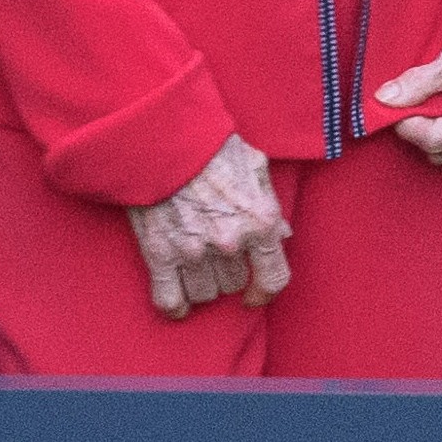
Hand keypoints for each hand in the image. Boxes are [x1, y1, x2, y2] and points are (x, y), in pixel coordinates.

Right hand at [133, 137, 293, 315]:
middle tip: (213, 252)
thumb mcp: (255, 166)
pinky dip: (175, 306)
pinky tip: (178, 301)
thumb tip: (282, 235)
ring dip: (201, 283)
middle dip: (227, 271)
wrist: (160, 135)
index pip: (274, 278)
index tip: (254, 295)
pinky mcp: (160, 254)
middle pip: (233, 284)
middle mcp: (230, 242)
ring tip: (194, 264)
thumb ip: (270, 203)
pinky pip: (170, 300)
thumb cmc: (209, 145)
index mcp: (259, 221)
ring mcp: (194, 252)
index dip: (265, 291)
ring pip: (204, 293)